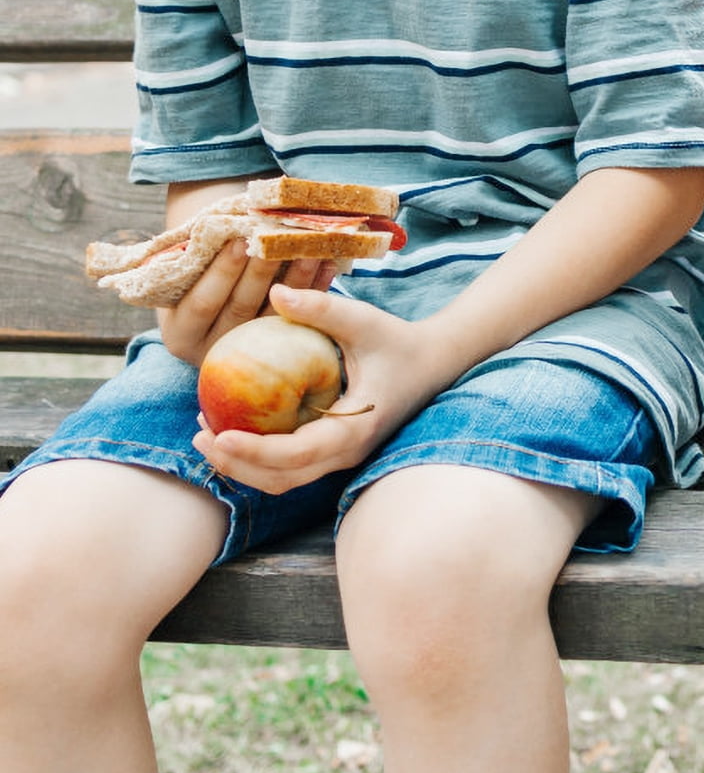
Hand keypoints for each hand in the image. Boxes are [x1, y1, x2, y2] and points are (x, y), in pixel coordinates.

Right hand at [158, 241, 342, 366]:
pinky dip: (314, 290)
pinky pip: (299, 318)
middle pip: (240, 308)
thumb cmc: (198, 276)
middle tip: (279, 241)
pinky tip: (326, 265)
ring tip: (310, 247)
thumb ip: (201, 260)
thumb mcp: (189, 274)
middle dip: (261, 271)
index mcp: (181, 332)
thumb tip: (233, 223)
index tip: (239, 241)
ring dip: (295, 279)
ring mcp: (247, 350)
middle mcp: (212, 347)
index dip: (221, 272)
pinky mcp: (278, 346)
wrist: (214, 301)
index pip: (202, 302)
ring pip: (274, 314)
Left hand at [195, 284, 436, 494]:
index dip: (254, 452)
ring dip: (242, 464)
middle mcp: (345, 452)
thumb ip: (321, 308)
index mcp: (355, 430)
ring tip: (207, 432)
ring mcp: (339, 455)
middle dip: (235, 465)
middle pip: (281, 479)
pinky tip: (233, 424)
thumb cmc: (398, 340)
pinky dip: (257, 454)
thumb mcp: (363, 320)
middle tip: (200, 435)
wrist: (433, 363)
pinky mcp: (332, 449)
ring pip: (282, 479)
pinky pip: (289, 464)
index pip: (297, 455)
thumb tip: (276, 293)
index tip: (218, 435)